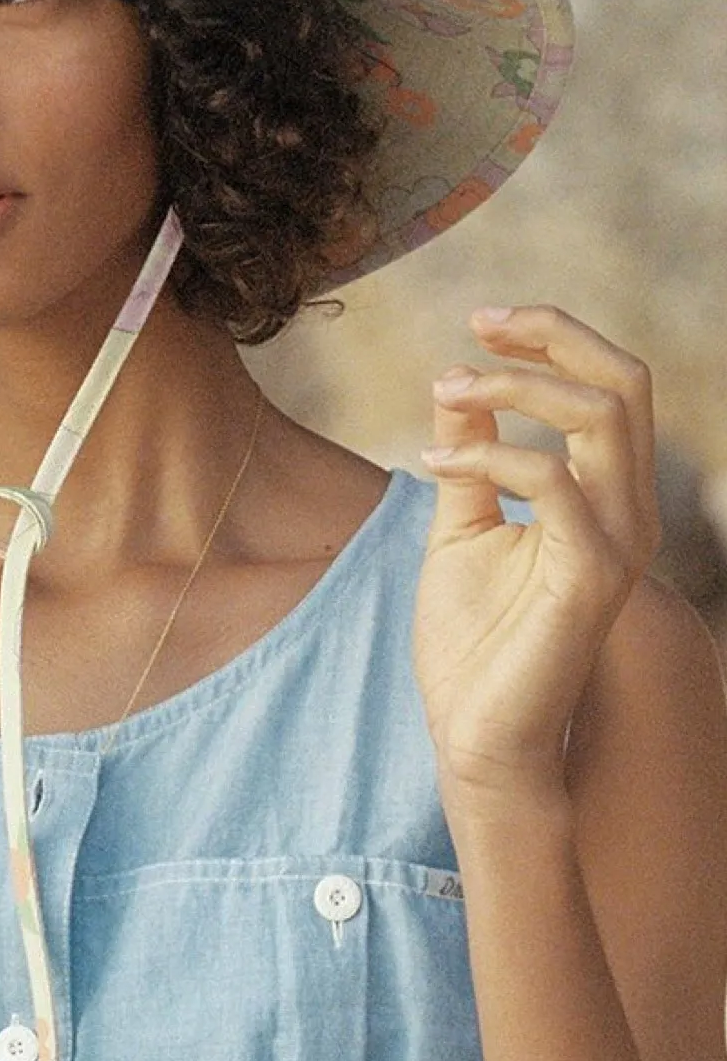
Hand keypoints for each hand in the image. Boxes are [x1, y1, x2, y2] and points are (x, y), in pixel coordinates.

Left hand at [415, 306, 660, 808]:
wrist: (478, 736)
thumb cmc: (475, 641)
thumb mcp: (462, 526)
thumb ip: (469, 455)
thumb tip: (453, 381)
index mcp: (605, 495)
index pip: (610, 385)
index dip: (554, 338)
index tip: (481, 324)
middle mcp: (626, 511)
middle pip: (625, 381)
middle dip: (552, 336)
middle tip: (477, 325)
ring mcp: (617, 542)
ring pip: (603, 416)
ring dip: (515, 388)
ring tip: (446, 392)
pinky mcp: (590, 575)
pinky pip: (554, 481)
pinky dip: (490, 457)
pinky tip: (434, 464)